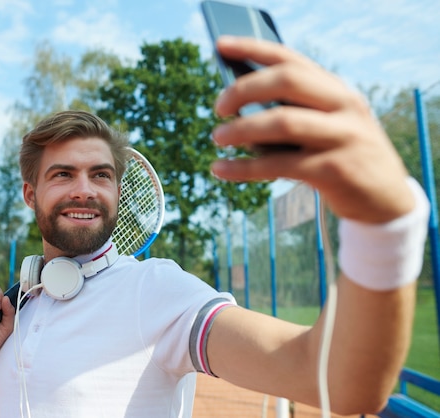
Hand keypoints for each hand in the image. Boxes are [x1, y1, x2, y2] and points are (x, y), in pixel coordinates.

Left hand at [211, 36, 413, 223]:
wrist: (386, 201)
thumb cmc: (342, 158)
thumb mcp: (327, 127)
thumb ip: (293, 113)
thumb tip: (237, 108)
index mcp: (337, 91)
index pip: (290, 59)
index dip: (252, 48)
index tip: (220, 45)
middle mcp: (343, 107)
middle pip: (287, 80)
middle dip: (244, 88)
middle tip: (218, 107)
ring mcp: (343, 137)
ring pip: (282, 122)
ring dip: (241, 128)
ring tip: (217, 137)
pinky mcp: (334, 171)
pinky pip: (278, 165)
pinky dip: (243, 168)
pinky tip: (220, 169)